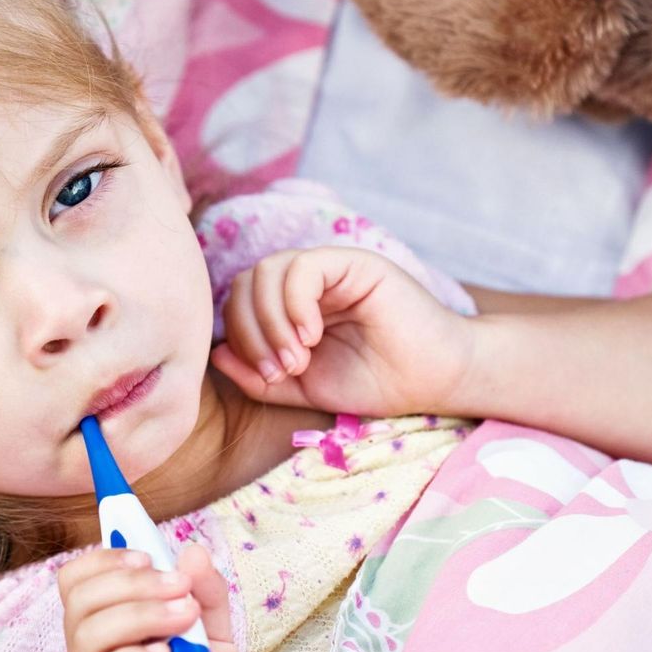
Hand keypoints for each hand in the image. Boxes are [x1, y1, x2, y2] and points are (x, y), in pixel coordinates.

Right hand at [58, 544, 255, 651]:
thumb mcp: (217, 639)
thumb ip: (207, 596)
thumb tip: (192, 553)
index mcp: (110, 629)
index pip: (77, 581)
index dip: (104, 559)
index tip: (148, 555)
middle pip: (79, 599)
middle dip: (131, 582)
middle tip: (180, 587)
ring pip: (86, 635)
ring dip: (140, 614)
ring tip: (185, 619)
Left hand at [210, 247, 474, 415]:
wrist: (434, 380)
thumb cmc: (375, 382)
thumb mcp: (302, 388)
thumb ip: (258, 375)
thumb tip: (216, 352)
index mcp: (289, 307)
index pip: (240, 304)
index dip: (242, 339)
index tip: (271, 377)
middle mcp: (305, 283)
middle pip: (245, 284)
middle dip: (252, 332)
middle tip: (281, 370)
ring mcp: (329, 269)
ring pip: (267, 270)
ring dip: (271, 321)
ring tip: (298, 357)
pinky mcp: (354, 263)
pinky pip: (303, 267)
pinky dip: (295, 302)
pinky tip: (312, 335)